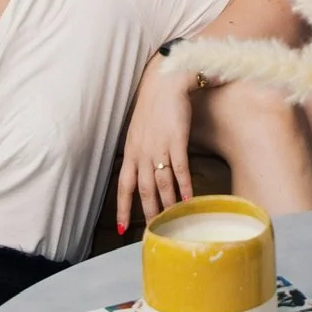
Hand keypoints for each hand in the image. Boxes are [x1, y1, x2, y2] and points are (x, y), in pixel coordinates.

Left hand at [116, 55, 195, 234]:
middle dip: (148, 212)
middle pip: (143, 190)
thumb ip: (141, 148)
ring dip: (167, 204)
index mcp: (131, 150)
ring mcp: (158, 147)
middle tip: (154, 229)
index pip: (124, 186)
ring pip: (161, 183)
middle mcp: (142, 152)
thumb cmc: (154, 104)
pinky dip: (184, 187)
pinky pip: (180, 170)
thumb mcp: (139, 129)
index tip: (122, 229)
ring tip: (173, 220)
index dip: (123, 208)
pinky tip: (189, 200)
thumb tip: (147, 164)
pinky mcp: (176, 141)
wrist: (165, 82)